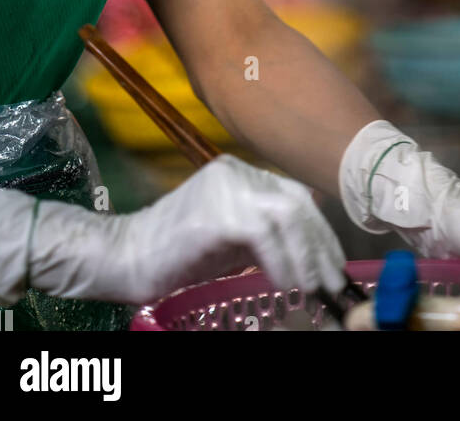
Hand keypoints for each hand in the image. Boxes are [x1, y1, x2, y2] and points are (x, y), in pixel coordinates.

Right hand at [0, 155, 346, 307]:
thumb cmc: (177, 253)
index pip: (294, 195)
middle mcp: (236, 171)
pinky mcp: (217, 211)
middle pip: (296, 202)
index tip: (334, 263)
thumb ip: (264, 232)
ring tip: (312, 288)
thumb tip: (309, 248)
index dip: (320, 230)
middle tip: (334, 281)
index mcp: (239, 172)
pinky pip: (264, 236)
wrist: (125, 256)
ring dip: (306, 257)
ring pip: (287, 216)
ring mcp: (226, 188)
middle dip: (320, 245)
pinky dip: (281, 263)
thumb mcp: (231, 237)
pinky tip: (286, 284)